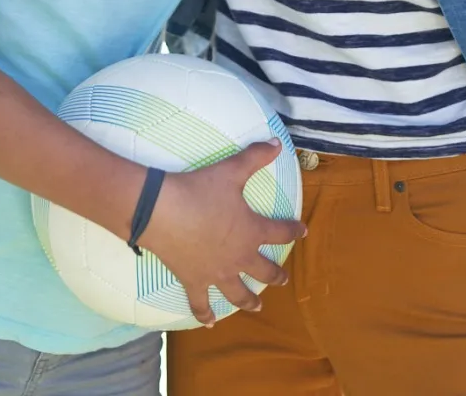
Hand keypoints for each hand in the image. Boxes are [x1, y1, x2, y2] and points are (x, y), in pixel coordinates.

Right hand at [137, 141, 306, 326]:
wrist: (163, 212)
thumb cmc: (200, 190)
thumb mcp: (231, 170)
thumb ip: (255, 157)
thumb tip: (275, 142)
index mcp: (251, 231)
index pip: (280, 232)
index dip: (293, 230)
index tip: (302, 231)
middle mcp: (239, 257)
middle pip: (263, 271)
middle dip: (275, 275)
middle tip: (283, 279)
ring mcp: (217, 273)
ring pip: (238, 293)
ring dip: (250, 301)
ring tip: (258, 307)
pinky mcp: (194, 281)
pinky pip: (200, 303)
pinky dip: (204, 314)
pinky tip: (210, 323)